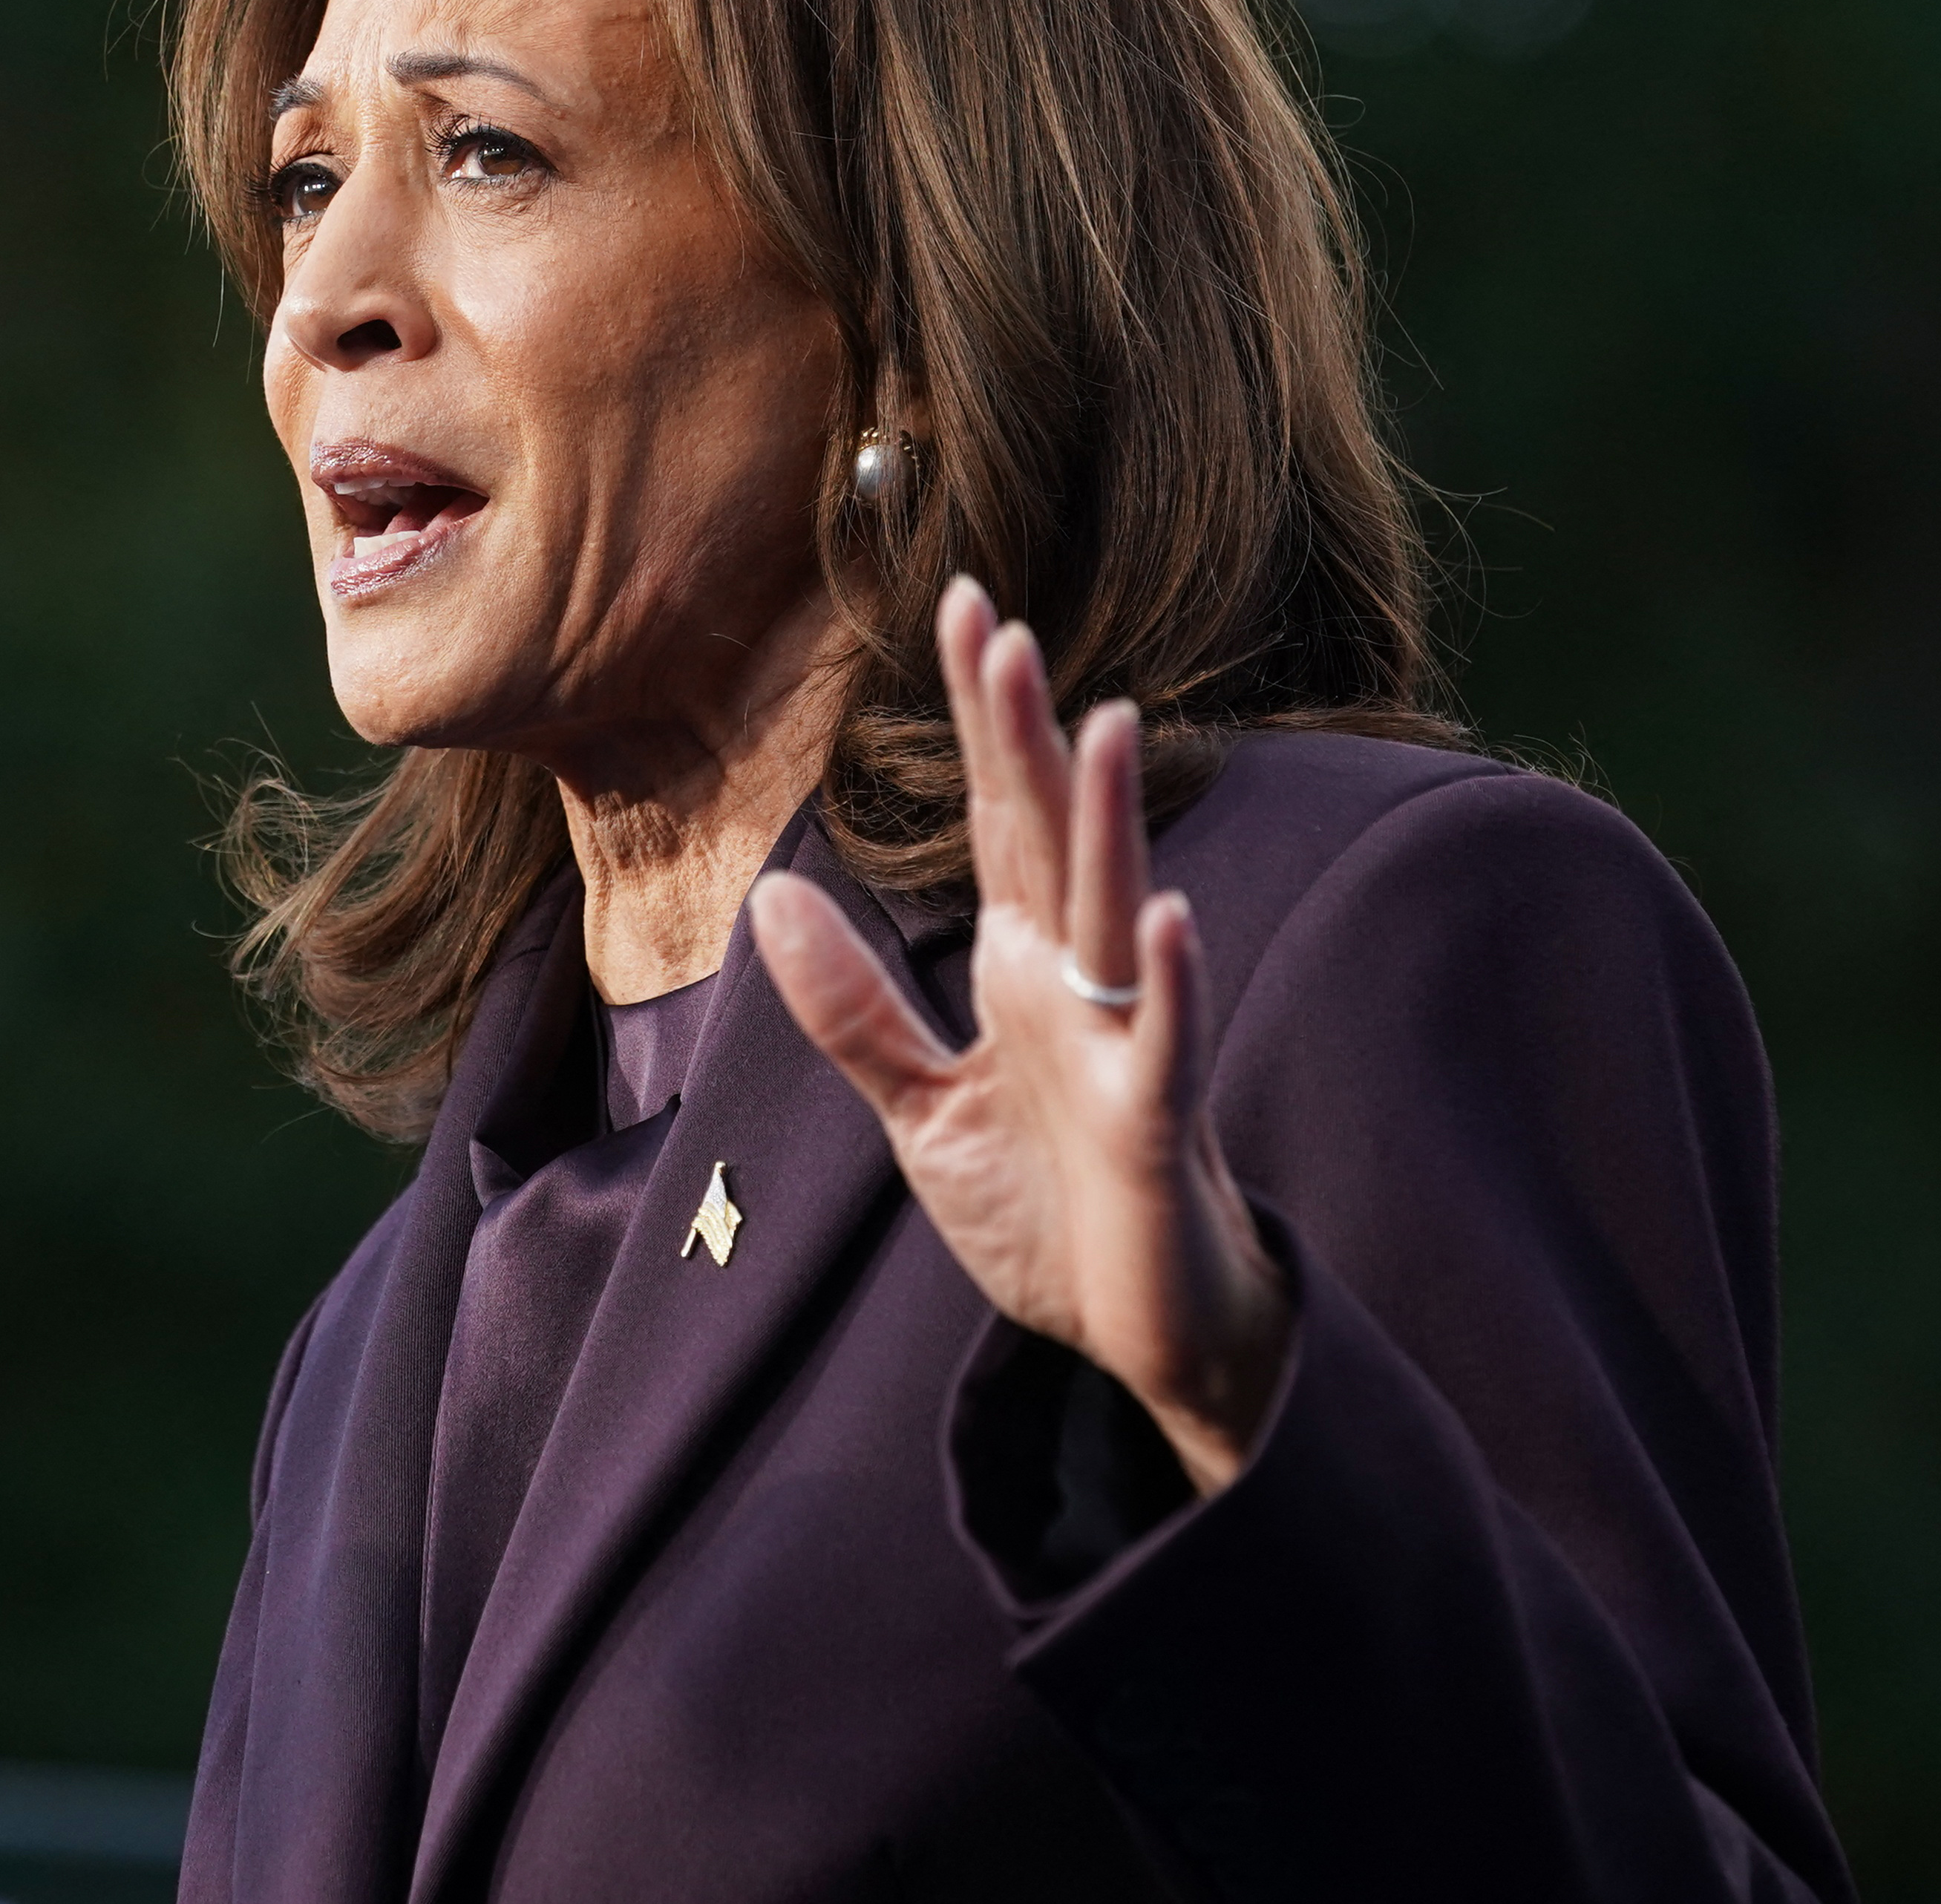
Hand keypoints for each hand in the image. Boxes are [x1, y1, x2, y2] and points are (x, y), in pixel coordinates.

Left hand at [748, 577, 1288, 1492]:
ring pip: (1114, 911)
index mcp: (1019, 969)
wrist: (1130, 1333)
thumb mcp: (917, 1106)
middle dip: (1024, 735)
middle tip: (1003, 623)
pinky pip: (1165, 1043)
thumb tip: (771, 895)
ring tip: (1108, 721)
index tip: (963, 607)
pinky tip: (1163, 917)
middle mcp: (1075, 985)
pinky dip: (1169, 981)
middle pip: (1045, 835)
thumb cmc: (1044, 1211)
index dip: (980, 718)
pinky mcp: (1155, 1126)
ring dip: (1109, 823)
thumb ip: (850, 1008)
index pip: (996, 817)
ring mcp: (1121, 1048)